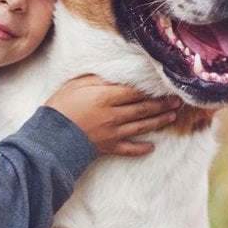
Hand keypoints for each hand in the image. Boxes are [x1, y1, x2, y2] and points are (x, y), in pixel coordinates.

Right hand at [45, 75, 180, 156]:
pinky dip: (140, 149)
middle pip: (143, 108)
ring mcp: (112, 132)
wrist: (50, 136)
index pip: (136, 92)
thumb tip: (117, 77)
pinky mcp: (108, 147)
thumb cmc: (60, 106)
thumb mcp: (77, 84)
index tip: (164, 86)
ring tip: (172, 117)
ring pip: (141, 127)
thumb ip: (99, 80)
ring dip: (158, 121)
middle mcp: (114, 115)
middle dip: (162, 104)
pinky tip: (151, 148)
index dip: (152, 89)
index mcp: (106, 97)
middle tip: (178, 101)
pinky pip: (128, 149)